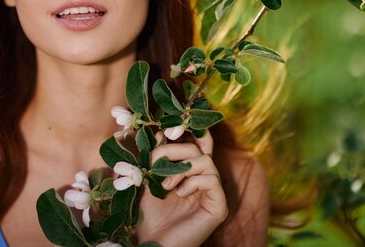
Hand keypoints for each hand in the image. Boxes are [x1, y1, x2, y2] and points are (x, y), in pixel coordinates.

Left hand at [136, 130, 227, 246]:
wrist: (153, 243)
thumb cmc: (148, 215)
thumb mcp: (146, 180)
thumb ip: (152, 157)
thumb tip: (158, 132)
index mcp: (188, 170)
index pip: (194, 142)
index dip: (184, 131)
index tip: (165, 129)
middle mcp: (203, 178)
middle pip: (198, 147)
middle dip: (173, 150)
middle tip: (154, 163)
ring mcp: (212, 193)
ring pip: (206, 160)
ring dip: (181, 168)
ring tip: (166, 186)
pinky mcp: (218, 207)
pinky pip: (212, 180)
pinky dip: (193, 181)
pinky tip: (180, 194)